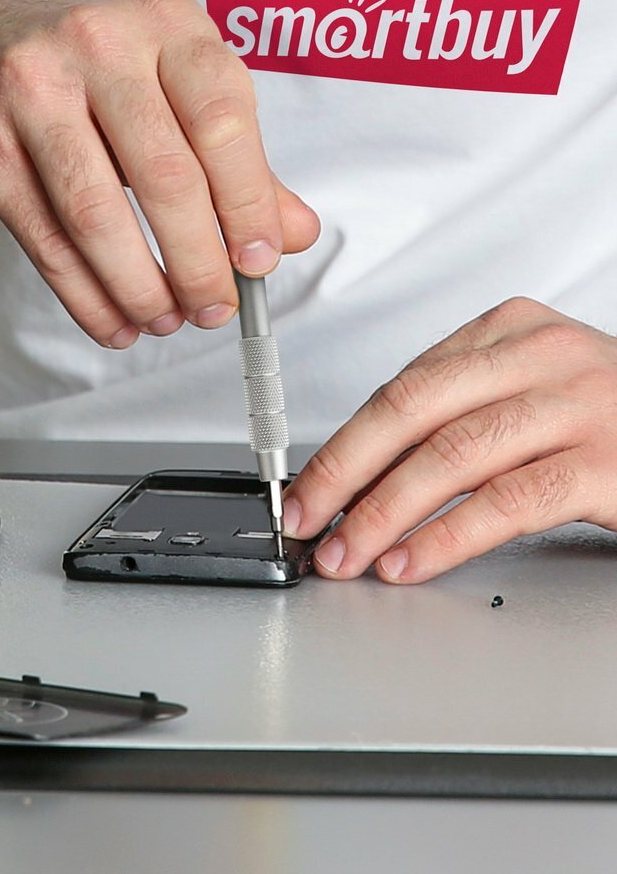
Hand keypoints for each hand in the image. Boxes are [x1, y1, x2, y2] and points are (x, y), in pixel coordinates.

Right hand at [0, 0, 318, 345]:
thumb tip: (294, 234)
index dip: (248, 203)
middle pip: (164, 176)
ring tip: (165, 320)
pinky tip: (114, 322)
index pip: (224, 120)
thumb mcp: (172, 90)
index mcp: (167, 26)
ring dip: (140, 287)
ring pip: (98, 215)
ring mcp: (32, 91)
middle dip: (197, 262)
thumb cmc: (88, 73)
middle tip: (213, 307)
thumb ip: (239, 162)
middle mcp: (100, 46)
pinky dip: (86, 296)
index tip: (259, 262)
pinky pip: (46, 240)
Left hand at [283, 297, 616, 582]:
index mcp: (513, 330)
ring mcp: (579, 405)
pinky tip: (410, 561)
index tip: (308, 484)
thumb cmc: (608, 421)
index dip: (346, 441)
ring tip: (348, 553)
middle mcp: (543, 355)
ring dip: (384, 512)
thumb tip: (367, 471)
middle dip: (346, 470)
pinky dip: (446, 537)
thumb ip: (461, 413)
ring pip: (451, 456)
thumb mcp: (530, 392)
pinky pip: (505, 502)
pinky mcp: (607, 462)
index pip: (404, 385)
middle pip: (413, 409)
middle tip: (306, 517)